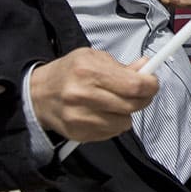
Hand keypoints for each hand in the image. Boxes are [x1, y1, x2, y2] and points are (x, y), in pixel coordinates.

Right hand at [29, 48, 158, 142]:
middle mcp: (83, 95)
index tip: (152, 83)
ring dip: (125, 113)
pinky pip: (111, 133)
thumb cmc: (69, 73)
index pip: (134, 85)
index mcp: (88, 71)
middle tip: (138, 93)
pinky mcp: (79, 133)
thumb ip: (121, 66)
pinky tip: (102, 113)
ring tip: (113, 103)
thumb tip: (146, 66)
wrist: (38, 94)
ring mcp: (80, 117)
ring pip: (124, 122)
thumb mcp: (92, 58)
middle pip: (132, 105)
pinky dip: (113, 124)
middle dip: (142, 99)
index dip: (150, 85)